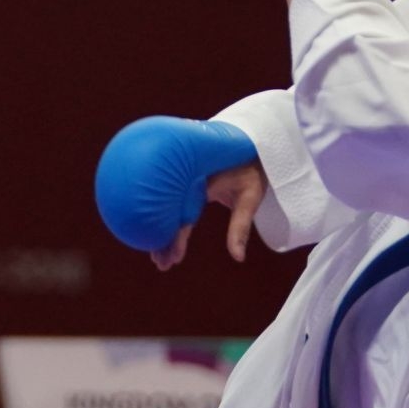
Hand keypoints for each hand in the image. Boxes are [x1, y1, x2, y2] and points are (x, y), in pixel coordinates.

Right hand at [150, 160, 267, 269]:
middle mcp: (186, 179)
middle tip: (160, 264)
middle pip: (169, 212)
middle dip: (163, 239)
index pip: (183, 213)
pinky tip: (161, 233)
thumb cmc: (251, 170)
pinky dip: (166, 217)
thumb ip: (240, 227)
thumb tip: (238, 258)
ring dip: (162, 230)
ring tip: (158, 257)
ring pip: (168, 207)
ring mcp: (183, 179)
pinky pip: (172, 200)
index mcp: (199, 181)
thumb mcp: (250, 197)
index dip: (176, 236)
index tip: (173, 257)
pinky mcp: (185, 180)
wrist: (249, 143)